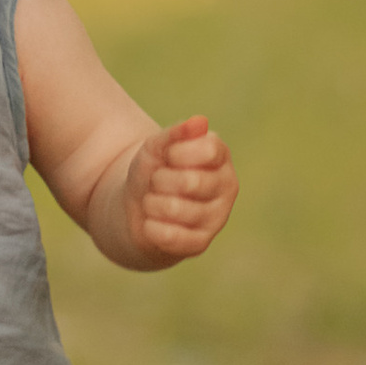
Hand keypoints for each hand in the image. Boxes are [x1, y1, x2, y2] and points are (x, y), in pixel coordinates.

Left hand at [117, 115, 236, 264]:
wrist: (138, 207)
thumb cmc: (153, 170)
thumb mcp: (157, 147)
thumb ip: (176, 133)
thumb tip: (200, 122)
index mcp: (220, 157)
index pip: (208, 150)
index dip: (178, 152)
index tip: (167, 156)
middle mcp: (227, 186)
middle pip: (191, 181)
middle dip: (160, 180)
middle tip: (156, 182)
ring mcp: (217, 217)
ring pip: (177, 209)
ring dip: (152, 203)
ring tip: (152, 202)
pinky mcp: (201, 243)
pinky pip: (174, 236)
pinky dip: (152, 227)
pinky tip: (151, 223)